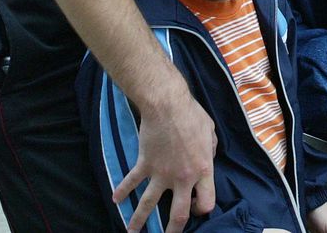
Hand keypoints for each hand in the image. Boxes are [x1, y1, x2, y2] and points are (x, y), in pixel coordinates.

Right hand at [115, 82, 217, 232]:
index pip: (206, 201)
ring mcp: (161, 173)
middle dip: (173, 230)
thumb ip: (210, 148)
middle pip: (179, 213)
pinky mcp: (145, 165)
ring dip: (139, 220)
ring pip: (149, 205)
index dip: (202, 208)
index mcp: (202, 170)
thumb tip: (209, 155)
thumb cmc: (192, 116)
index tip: (197, 207)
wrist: (167, 106)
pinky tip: (115, 200)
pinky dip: (121, 191)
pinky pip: (131, 182)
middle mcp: (182, 178)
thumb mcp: (210, 132)